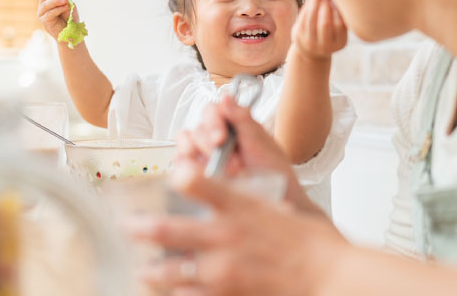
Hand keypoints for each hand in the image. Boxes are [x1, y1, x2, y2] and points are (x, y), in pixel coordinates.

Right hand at [37, 0, 76, 38]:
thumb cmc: (70, 19)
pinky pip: (49, 13)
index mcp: (49, 1)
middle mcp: (43, 7)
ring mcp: (42, 14)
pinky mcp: (44, 21)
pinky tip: (65, 7)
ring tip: (65, 0)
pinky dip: (58, 9)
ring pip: (45, 4)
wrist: (71, 33)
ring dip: (55, 0)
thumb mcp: (69, 6)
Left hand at [125, 166, 346, 294]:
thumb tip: (219, 194)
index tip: (165, 173)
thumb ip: (242, 199)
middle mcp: (225, 236)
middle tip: (127, 226)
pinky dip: (179, 292)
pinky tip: (174, 291)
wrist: (329, 276)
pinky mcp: (228, 294)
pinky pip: (190, 295)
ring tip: (143, 272)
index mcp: (239, 207)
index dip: (175, 175)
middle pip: (169, 228)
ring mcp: (223, 269)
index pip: (196, 181)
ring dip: (152, 269)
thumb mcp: (275, 205)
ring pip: (172, 269)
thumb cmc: (308, 241)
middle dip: (141, 227)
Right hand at [175, 96, 315, 211]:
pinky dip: (188, 168)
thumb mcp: (262, 146)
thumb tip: (226, 97)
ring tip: (218, 173)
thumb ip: (243, 121)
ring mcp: (204, 153)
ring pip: (185, 143)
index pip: (212, 111)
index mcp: (233, 124)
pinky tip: (204, 176)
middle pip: (197, 128)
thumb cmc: (273, 173)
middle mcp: (216, 136)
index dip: (213, 122)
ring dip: (199, 157)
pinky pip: (180, 164)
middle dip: (209, 146)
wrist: (278, 202)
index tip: (221, 139)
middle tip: (230, 164)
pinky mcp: (196, 171)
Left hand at [292, 0, 347, 60]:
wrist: (311, 52)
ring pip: (311, 20)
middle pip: (325, 24)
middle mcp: (325, 47)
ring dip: (315, 4)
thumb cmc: (329, 34)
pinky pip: (302, 19)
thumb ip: (340, 15)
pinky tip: (310, 1)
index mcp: (339, 43)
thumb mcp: (338, 30)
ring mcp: (310, 43)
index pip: (340, 25)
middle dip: (325, 7)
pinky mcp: (298, 37)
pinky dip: (306, 8)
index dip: (338, 10)